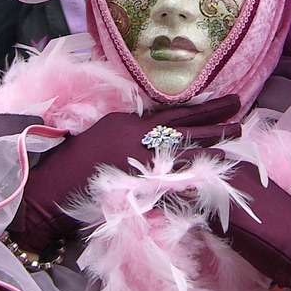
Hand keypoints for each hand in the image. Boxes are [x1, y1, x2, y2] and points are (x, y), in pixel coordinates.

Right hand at [14, 96, 242, 248]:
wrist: (48, 189)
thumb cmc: (71, 164)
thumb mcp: (102, 136)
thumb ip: (128, 131)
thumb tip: (150, 130)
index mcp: (127, 124)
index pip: (171, 113)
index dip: (198, 108)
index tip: (221, 101)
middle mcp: (136, 137)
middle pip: (184, 125)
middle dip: (214, 117)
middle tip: (242, 108)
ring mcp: (140, 160)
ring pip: (186, 146)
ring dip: (214, 141)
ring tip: (239, 135)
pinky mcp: (140, 183)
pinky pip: (175, 175)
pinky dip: (197, 171)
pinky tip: (217, 170)